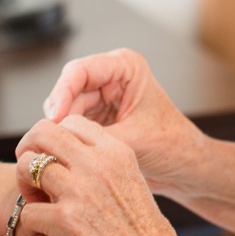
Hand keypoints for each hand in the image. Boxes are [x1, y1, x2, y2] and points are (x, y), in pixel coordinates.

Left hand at [15, 116, 197, 235]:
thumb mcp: (129, 181)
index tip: (55, 161)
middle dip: (29, 152)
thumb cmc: (140, 231)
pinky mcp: (65, 221)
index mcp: (116, 151)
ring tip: (39, 206)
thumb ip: (100, 163)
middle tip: (32, 177)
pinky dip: (33, 227)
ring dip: (25, 188)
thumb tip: (64, 151)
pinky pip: (27, 211)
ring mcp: (81, 190)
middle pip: (43, 133)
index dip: (55, 140)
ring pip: (26, 166)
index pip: (71, 122)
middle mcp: (98, 164)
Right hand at [41, 48, 204, 190]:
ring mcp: (102, 97)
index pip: (80, 71)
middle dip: (59, 116)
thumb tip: (56, 139)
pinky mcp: (97, 118)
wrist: (186, 169)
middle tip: (48, 143)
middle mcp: (110, 76)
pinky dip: (65, 138)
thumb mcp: (133, 139)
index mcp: (125, 66)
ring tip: (56, 153)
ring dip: (60, 130)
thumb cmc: (172, 147)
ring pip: (65, 110)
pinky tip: (62, 155)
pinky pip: (70, 125)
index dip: (62, 93)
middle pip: (68, 90)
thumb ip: (93, 136)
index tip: (55, 119)